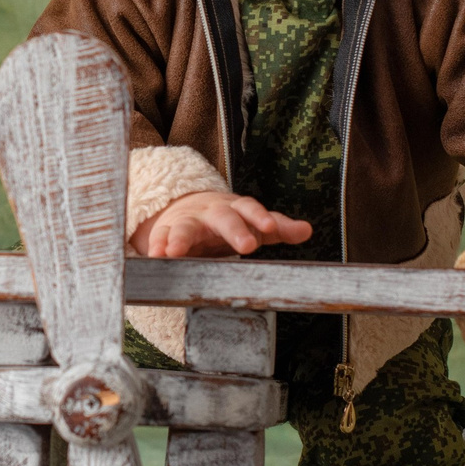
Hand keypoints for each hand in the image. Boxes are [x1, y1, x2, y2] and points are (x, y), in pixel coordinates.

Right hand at [132, 191, 312, 257]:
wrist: (189, 209)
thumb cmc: (229, 221)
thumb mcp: (253, 223)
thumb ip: (278, 228)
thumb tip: (307, 229)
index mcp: (237, 209)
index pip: (251, 209)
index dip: (261, 218)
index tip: (270, 228)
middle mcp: (213, 213)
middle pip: (224, 217)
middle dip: (235, 230)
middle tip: (247, 245)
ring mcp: (188, 221)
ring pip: (185, 227)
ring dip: (181, 238)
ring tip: (177, 252)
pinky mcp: (167, 232)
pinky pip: (161, 237)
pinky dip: (158, 245)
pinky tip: (156, 256)